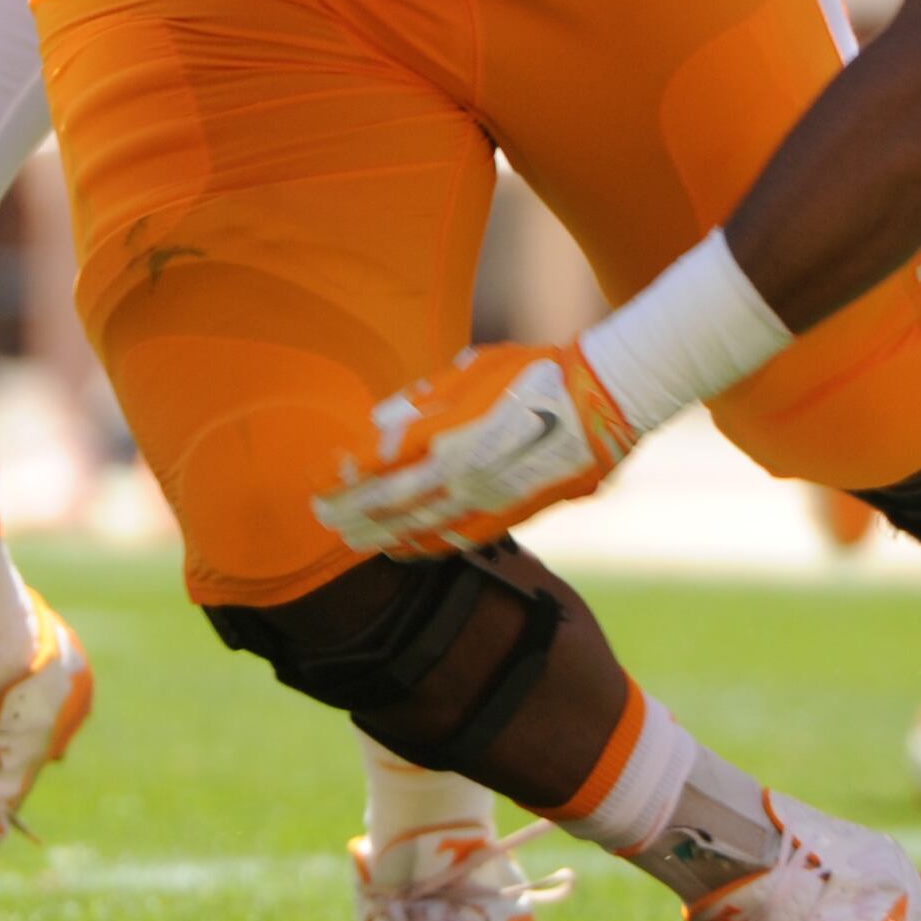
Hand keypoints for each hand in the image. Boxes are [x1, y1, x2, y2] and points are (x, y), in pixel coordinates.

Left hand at [318, 341, 642, 557]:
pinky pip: (459, 538)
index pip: (378, 462)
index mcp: (446, 433)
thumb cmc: (535, 371)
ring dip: (382, 535)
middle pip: (391, 503)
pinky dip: (427, 547)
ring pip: (421, 528)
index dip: (342, 475)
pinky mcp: (512, 512)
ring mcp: (487, 499)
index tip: (316, 480)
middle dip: (352, 512)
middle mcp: (461, 473)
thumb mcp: (472, 370)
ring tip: (354, 542)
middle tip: (322, 519)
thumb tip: (380, 423)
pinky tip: (407, 551)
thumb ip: (424, 401)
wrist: (604, 400)